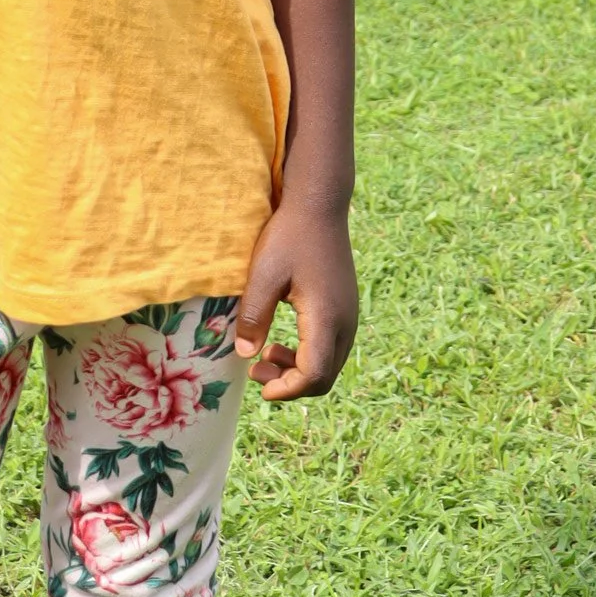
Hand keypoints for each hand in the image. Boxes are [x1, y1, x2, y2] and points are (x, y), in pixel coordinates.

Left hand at [234, 195, 359, 402]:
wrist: (319, 206)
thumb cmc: (289, 237)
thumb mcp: (263, 275)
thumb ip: (254, 316)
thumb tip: (246, 355)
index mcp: (326, 317)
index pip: (314, 375)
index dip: (287, 389)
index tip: (260, 386)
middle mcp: (345, 323)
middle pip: (325, 377)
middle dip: (290, 385)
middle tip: (255, 372)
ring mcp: (348, 316)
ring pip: (330, 365)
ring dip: (298, 371)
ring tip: (265, 356)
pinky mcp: (345, 310)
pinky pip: (331, 348)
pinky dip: (307, 356)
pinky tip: (281, 342)